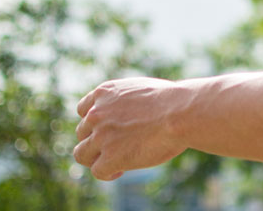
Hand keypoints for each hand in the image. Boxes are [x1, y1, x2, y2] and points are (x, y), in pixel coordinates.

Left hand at [73, 77, 192, 179]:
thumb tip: (129, 114)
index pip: (84, 110)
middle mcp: (97, 113)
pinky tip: (120, 171)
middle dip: (97, 141)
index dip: (94, 123)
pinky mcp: (110, 157)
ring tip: (114, 162)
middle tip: (116, 147)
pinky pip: (97, 171)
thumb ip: (126, 101)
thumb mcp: (142, 90)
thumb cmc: (173, 101)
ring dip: (95, 158)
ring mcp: (101, 136)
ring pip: (81, 153)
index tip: (108, 130)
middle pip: (82, 133)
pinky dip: (107, 173)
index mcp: (105, 93)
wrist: (180, 113)